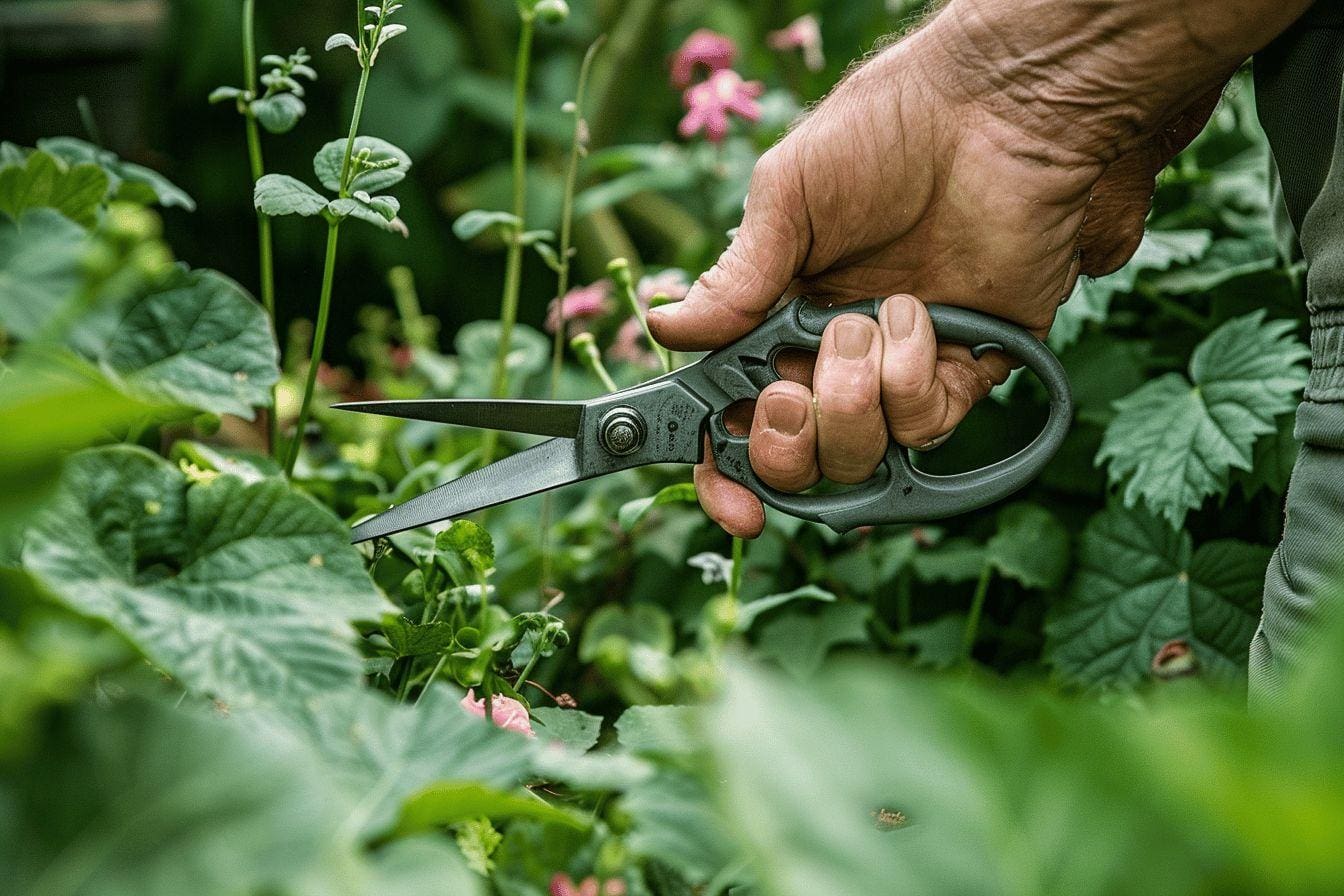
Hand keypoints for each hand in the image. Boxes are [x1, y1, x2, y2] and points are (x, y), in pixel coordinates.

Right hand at [647, 1, 1233, 537]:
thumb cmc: (885, 135)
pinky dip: (915, 382)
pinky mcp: (967, 368)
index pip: (736, 418)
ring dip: (853, 398)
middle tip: (790, 395)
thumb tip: (665, 328)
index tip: (733, 503)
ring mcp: (899, 369)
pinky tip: (919, 318)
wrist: (996, 114)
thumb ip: (735, 280)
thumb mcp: (787, 196)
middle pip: (798, 458)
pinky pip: (927, 425)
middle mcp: (832, 357)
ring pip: (862, 453)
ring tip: (867, 322)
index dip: (727, 471)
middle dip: (789, 443)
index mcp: (775, 320)